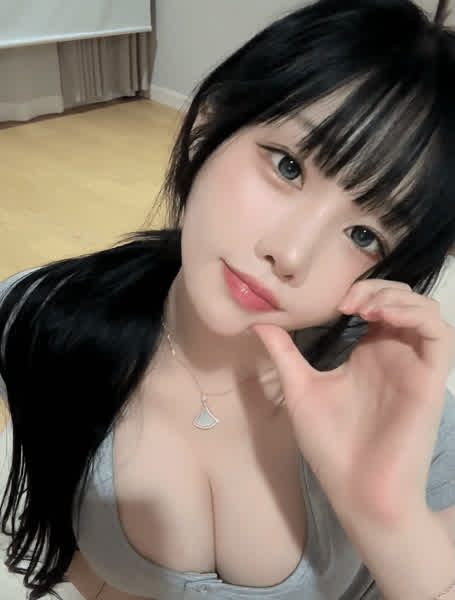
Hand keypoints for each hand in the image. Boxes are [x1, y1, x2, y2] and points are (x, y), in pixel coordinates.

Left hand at [251, 279, 454, 528]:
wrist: (356, 492)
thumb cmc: (330, 446)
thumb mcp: (301, 389)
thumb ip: (284, 353)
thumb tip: (258, 322)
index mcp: (367, 354)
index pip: (375, 304)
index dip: (357, 291)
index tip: (330, 301)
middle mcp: (393, 354)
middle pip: (400, 300)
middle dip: (376, 288)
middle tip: (345, 301)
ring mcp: (413, 365)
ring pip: (424, 310)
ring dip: (396, 297)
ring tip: (364, 307)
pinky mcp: (430, 380)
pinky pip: (440, 335)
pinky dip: (416, 315)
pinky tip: (384, 317)